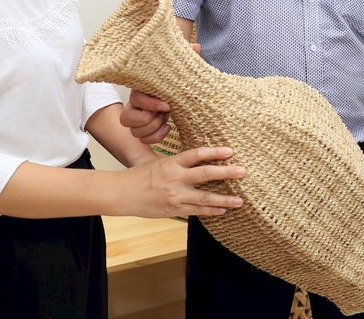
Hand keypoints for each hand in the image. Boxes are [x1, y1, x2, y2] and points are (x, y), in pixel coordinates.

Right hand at [122, 146, 244, 217]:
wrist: (121, 194)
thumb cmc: (139, 176)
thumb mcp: (157, 162)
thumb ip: (176, 162)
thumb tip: (196, 158)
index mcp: (171, 163)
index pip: (196, 154)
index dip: (214, 152)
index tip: (230, 151)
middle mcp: (175, 178)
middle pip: (205, 174)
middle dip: (226, 173)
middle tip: (243, 172)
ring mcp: (175, 196)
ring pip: (204, 198)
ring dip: (224, 199)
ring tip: (240, 200)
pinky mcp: (173, 210)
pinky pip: (196, 211)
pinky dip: (211, 211)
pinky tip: (223, 211)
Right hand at [123, 89, 170, 143]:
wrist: (174, 98)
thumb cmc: (169, 91)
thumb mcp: (165, 87)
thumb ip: (161, 91)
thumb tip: (165, 106)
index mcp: (135, 94)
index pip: (135, 99)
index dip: (152, 105)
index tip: (167, 106)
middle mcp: (130, 109)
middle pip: (127, 120)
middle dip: (151, 118)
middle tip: (163, 112)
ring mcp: (135, 123)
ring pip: (135, 133)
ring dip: (155, 126)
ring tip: (163, 117)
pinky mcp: (143, 133)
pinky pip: (144, 140)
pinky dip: (157, 136)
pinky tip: (166, 127)